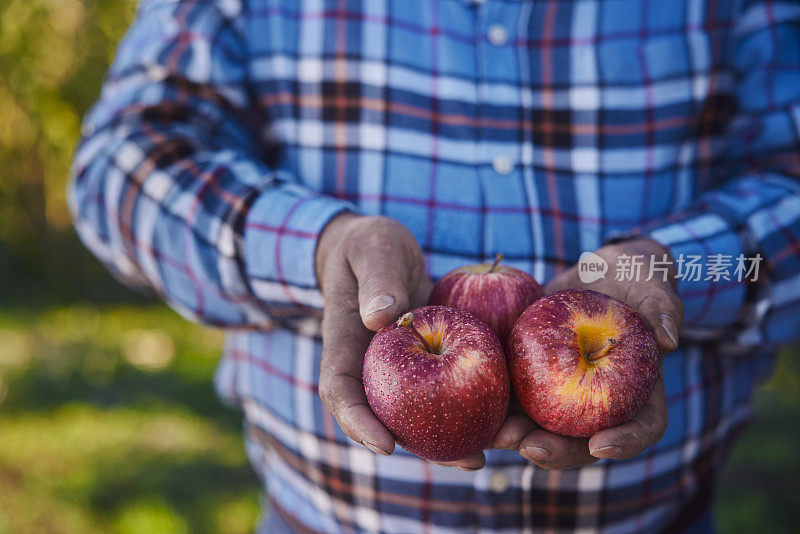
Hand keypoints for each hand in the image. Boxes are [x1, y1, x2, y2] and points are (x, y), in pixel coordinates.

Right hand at [315, 214, 485, 469]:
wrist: (379, 250)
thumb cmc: (368, 245)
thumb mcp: (372, 248)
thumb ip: (378, 278)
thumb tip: (381, 317)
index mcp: (346, 345)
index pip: (340, 391)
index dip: (358, 422)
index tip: (385, 446)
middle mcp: (373, 368)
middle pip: (390, 418)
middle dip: (428, 446)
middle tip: (468, 460)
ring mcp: (402, 371)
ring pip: (423, 413)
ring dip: (458, 436)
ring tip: (499, 449)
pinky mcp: (429, 364)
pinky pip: (450, 389)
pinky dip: (477, 406)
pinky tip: (510, 416)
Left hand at [493, 238, 682, 468]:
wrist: (594, 273)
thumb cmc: (631, 277)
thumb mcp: (650, 283)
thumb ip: (661, 305)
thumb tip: (669, 337)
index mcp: (640, 390)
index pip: (643, 427)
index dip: (626, 442)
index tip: (601, 446)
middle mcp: (601, 403)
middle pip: (584, 441)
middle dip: (557, 451)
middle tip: (531, 447)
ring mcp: (565, 395)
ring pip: (544, 429)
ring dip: (519, 438)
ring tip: (496, 436)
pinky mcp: (533, 379)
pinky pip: (516, 400)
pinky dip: (496, 407)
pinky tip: (474, 406)